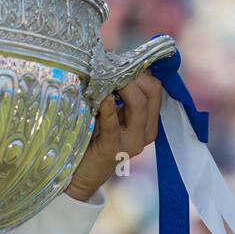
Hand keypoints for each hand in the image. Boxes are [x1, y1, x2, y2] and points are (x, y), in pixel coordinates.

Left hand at [65, 73, 163, 201]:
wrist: (79, 175)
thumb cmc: (91, 139)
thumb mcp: (108, 114)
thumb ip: (114, 94)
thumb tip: (110, 57)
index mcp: (148, 122)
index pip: (155, 87)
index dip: (140, 70)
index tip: (120, 61)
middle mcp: (146, 131)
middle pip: (152, 90)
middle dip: (132, 74)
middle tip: (111, 67)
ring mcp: (133, 141)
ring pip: (139, 103)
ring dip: (122, 85)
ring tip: (106, 77)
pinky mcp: (114, 148)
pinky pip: (113, 122)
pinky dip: (108, 107)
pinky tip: (102, 98)